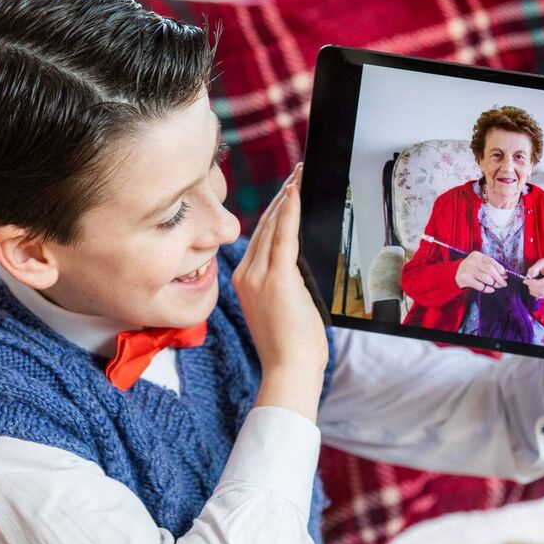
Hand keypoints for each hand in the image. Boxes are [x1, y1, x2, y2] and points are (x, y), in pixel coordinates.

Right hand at [232, 164, 327, 416]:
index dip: (274, 210)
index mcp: (243, 280)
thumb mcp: (282, 306)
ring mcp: (258, 276)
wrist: (289, 370)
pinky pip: (283, 235)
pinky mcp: (276, 278)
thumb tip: (298, 261)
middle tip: (297, 173)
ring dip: (287, 197)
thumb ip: (284, 280)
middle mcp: (245, 274)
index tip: (286, 189)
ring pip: (272, 226)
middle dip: (281, 197)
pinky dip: (290, 211)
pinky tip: (296, 193)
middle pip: (264, 225)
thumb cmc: (291, 346)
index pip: (260, 236)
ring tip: (300, 175)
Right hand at [455, 250, 507, 293]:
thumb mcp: (478, 263)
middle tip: (504, 283)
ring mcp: (468, 270)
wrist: (454, 273)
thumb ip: (490, 266)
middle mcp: (472, 261)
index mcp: (477, 255)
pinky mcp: (465, 279)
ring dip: (493, 283)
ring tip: (497, 286)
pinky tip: (490, 289)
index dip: (500, 268)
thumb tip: (503, 275)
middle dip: (499, 278)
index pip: (491, 261)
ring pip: (486, 278)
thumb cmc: (470, 269)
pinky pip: (480, 285)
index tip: (505, 274)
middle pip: (489, 269)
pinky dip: (487, 289)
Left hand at [524, 258, 543, 299]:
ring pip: (543, 295)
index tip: (526, 281)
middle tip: (527, 282)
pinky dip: (536, 293)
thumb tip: (530, 276)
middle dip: (533, 288)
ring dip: (534, 291)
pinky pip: (543, 296)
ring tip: (530, 284)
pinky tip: (533, 287)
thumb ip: (534, 269)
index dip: (534, 284)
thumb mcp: (540, 262)